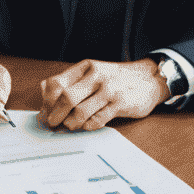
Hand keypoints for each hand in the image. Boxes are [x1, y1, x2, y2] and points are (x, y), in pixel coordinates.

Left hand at [39, 58, 169, 130]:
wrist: (149, 79)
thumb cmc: (117, 80)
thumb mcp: (93, 73)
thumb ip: (70, 81)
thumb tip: (44, 94)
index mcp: (86, 67)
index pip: (56, 83)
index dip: (46, 102)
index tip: (45, 113)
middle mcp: (97, 76)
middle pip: (66, 98)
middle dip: (55, 115)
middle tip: (52, 124)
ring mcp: (109, 90)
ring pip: (80, 112)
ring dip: (70, 124)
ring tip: (69, 126)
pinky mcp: (120, 104)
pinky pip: (96, 120)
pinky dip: (87, 126)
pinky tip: (86, 126)